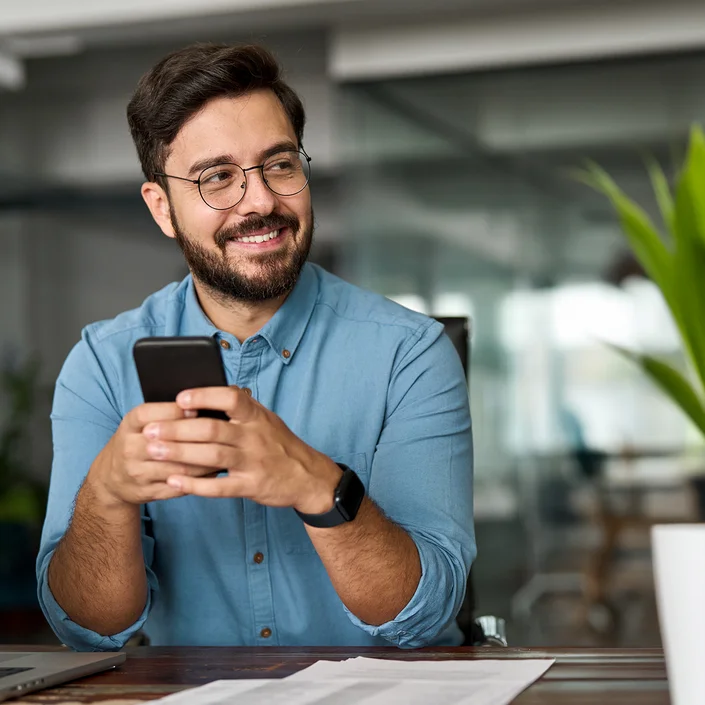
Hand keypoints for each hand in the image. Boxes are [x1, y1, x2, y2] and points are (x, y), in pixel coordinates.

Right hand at [88, 402, 217, 508]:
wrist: (110, 476)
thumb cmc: (136, 440)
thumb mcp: (141, 422)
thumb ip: (166, 413)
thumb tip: (202, 406)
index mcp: (129, 424)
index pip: (150, 414)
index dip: (174, 412)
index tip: (197, 408)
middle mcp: (130, 448)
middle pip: (167, 443)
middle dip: (197, 439)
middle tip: (222, 434)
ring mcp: (137, 473)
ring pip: (179, 468)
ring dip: (205, 462)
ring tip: (225, 453)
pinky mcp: (147, 492)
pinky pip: (180, 487)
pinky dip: (200, 480)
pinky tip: (215, 471)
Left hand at [140, 386, 341, 512]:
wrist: (308, 476)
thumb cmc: (279, 444)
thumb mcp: (266, 418)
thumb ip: (240, 408)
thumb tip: (205, 393)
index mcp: (257, 416)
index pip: (231, 398)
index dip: (204, 396)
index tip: (179, 398)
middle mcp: (255, 437)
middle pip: (212, 429)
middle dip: (178, 429)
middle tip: (150, 429)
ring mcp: (253, 462)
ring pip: (212, 457)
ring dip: (180, 454)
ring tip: (154, 451)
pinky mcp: (251, 486)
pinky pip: (219, 487)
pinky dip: (194, 484)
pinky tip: (173, 481)